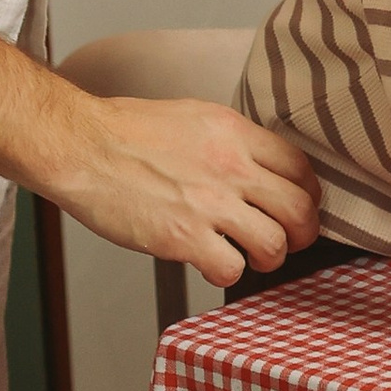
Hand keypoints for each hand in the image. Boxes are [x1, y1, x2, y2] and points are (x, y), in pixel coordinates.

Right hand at [57, 96, 320, 284]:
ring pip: (274, 244)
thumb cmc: (125, 131)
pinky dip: (226, 274)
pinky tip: (210, 264)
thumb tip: (254, 165)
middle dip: (302, 232)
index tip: (299, 206)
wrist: (81, 146)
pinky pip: (231, 268)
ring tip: (251, 257)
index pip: (300, 168)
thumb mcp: (193, 117)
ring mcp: (209, 204)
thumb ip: (230, 141)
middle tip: (290, 240)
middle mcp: (231, 167)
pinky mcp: (183, 237)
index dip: (308, 194)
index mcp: (235, 133)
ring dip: (269, 258)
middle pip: (299, 209)